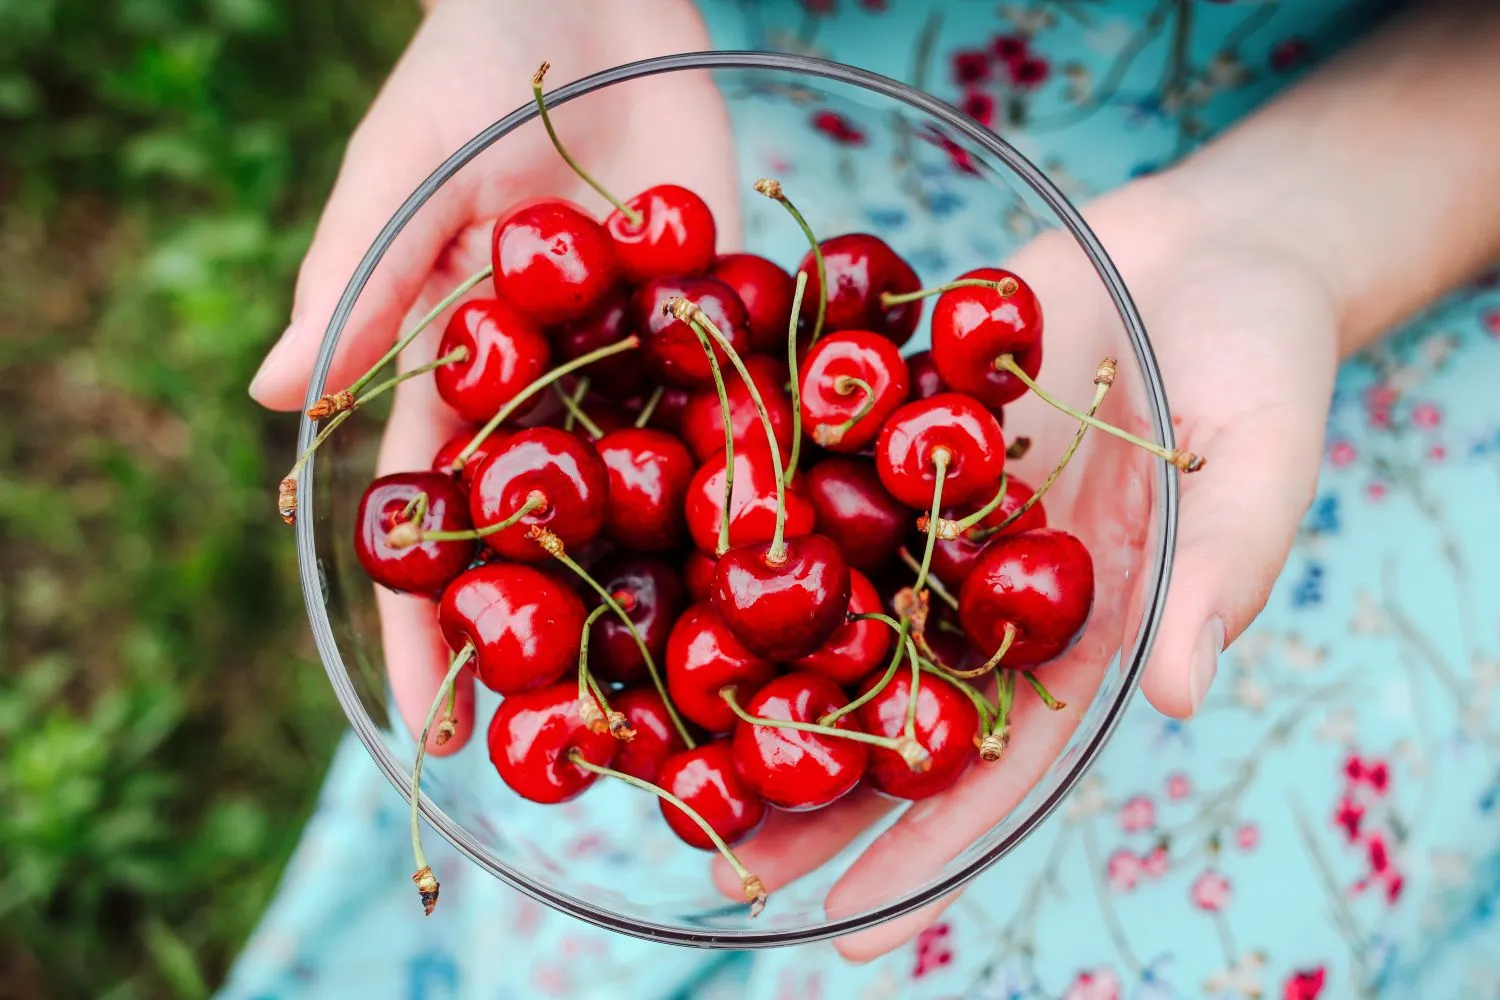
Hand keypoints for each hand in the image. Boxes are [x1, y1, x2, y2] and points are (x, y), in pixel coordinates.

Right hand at [248, 0, 738, 753]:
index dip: (430, 628)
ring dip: (669, 596)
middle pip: (548, 544)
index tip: (434, 730)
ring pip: (650, 502)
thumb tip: (278, 396)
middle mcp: (551, 399)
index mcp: (460, 382)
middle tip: (577, 758)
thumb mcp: (401, 186)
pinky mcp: (718, 329)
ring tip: (693, 703)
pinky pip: (741, 414)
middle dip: (556, 647)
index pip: (435, 530)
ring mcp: (638, 372)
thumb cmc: (461, 87)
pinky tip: (793, 570)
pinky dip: (765, 486)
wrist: (585, 9)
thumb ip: (358, 286)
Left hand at [712, 172, 1338, 958]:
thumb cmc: (1261, 362)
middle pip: (889, 712)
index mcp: (1078, 636)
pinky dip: (746, 529)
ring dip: (753, 677)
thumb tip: (1176, 697)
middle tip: (719, 867)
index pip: (997, 772)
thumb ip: (1219, 577)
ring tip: (665, 748)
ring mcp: (927, 517)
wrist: (1202, 242)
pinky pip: (812, 486)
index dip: (926, 856)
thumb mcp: (1261, 468)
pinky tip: (665, 570)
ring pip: (829, 615)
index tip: (851, 938)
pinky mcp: (887, 433)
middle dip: (809, 794)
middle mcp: (985, 592)